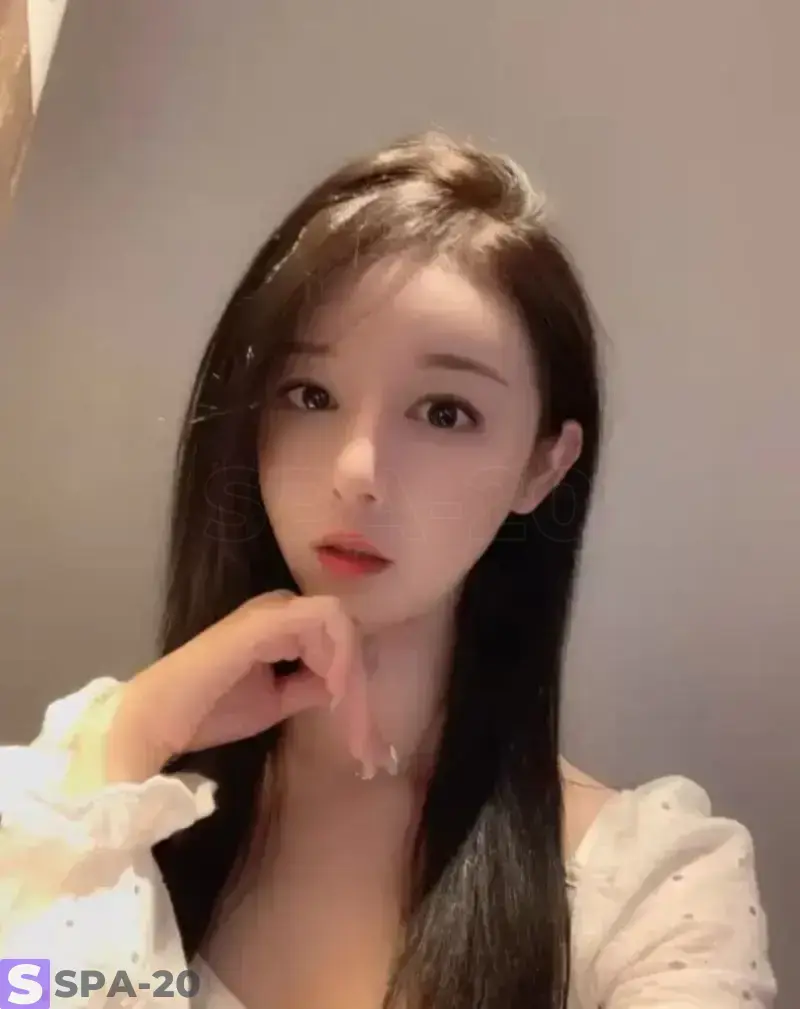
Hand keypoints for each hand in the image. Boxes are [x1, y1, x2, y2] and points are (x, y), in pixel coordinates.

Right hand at [102, 591, 384, 781]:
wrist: (158, 720)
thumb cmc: (210, 710)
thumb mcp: (278, 698)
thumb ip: (312, 684)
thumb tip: (346, 684)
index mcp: (282, 624)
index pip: (339, 639)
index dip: (357, 681)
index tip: (361, 732)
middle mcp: (281, 608)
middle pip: (347, 633)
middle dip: (361, 685)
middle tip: (365, 740)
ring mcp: (274, 611)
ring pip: (342, 628)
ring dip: (353, 677)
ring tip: (349, 723)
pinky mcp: (266, 621)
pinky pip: (324, 622)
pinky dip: (339, 657)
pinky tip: (334, 692)